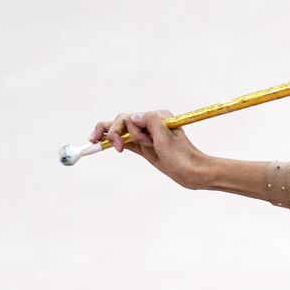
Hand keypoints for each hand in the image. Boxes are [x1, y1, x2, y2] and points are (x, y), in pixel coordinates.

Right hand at [88, 109, 209, 188]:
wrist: (193, 173)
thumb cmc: (183, 157)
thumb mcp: (167, 138)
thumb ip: (151, 122)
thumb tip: (133, 116)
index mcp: (158, 117)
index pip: (131, 117)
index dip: (128, 130)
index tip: (138, 143)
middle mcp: (151, 123)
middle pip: (122, 121)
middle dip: (116, 133)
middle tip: (118, 148)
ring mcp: (146, 135)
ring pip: (120, 129)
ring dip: (108, 134)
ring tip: (96, 142)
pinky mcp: (144, 146)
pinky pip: (124, 139)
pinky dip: (111, 140)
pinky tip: (99, 142)